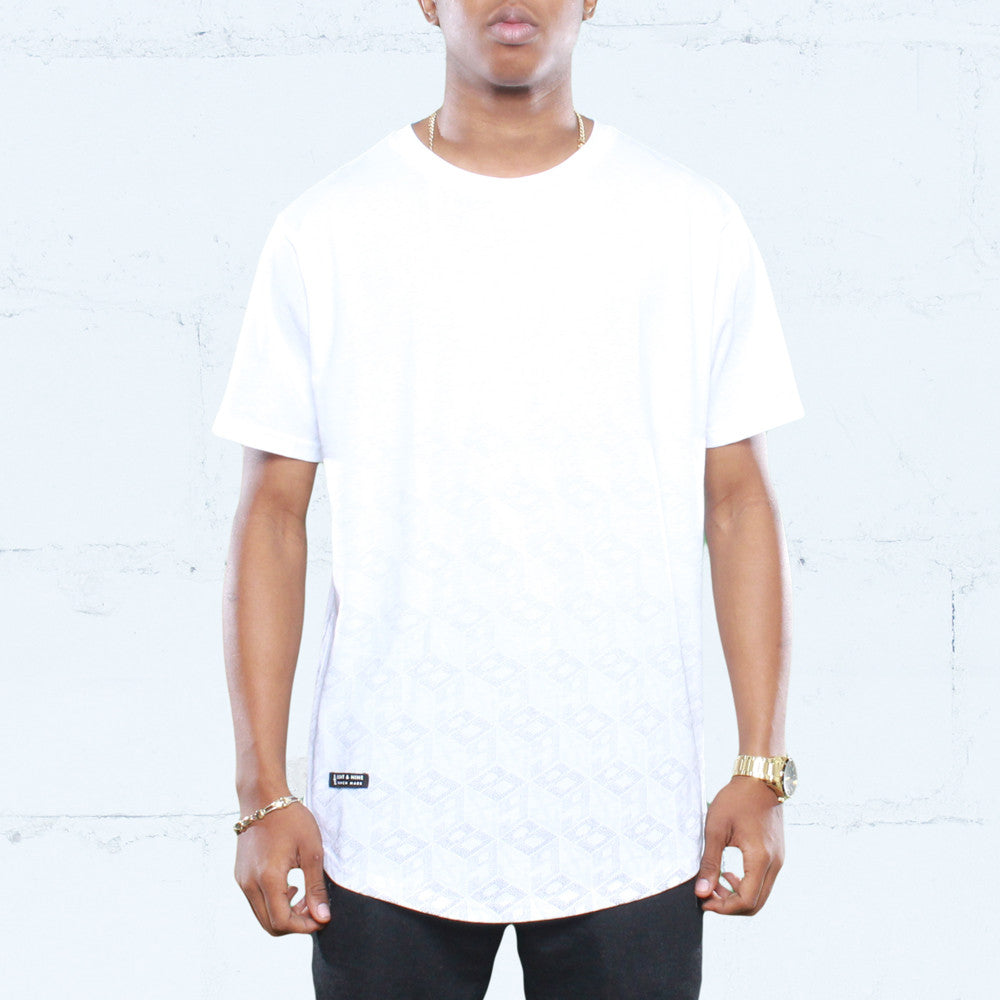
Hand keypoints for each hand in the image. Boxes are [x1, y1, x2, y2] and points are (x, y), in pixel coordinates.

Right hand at [234, 800, 331, 934]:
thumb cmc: (290, 819)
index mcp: (267, 878)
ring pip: (262, 915)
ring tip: (303, 895)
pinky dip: (273, 903)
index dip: (304, 926)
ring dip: (283, 914)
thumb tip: (322, 917)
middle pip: (270, 925)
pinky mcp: (241, 876)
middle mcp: (249, 884)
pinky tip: (289, 885)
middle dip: (294, 923)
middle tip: (313, 907)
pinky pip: (256, 901)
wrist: (262, 798)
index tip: (321, 917)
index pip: (282, 922)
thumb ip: (316, 887)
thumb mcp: (311, 851)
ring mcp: (242, 881)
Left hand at [694, 776, 783, 914]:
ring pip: (760, 895)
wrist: (759, 779)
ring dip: (737, 896)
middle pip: (755, 904)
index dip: (723, 907)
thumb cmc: (736, 800)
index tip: (703, 901)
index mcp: (761, 859)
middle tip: (708, 894)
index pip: (746, 901)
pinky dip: (746, 885)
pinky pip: (763, 881)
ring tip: (716, 883)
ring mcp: (778, 860)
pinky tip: (729, 873)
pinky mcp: (776, 855)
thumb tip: (702, 892)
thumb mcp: (715, 829)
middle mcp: (775, 864)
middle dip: (729, 905)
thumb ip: (709, 862)